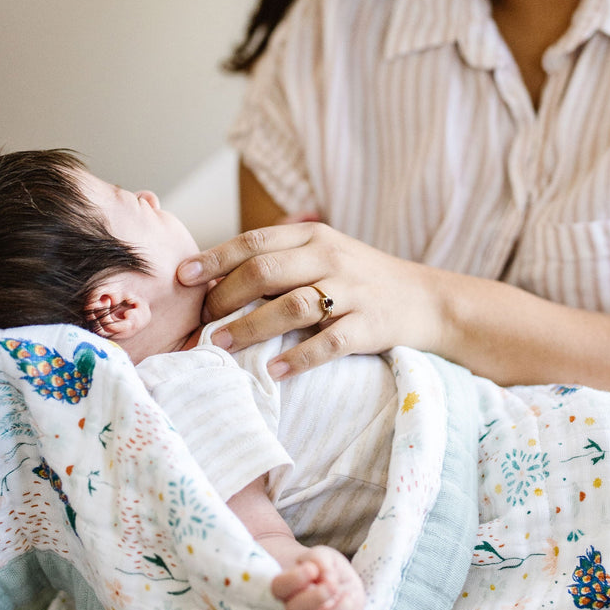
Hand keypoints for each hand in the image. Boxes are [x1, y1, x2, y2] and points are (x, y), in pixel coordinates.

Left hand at [177, 222, 444, 377]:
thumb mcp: (324, 255)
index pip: (254, 242)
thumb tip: (214, 280)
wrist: (426, 300)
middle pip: (265, 272)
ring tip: (221, 346)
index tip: (183, 277)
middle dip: (224, 297)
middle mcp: (331, 258)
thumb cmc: (361, 280)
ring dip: (251, 327)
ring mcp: (352, 292)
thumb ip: (279, 260)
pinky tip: (275, 372)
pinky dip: (299, 358)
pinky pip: (330, 343)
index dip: (214, 259)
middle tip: (200, 321)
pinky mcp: (370, 325)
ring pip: (292, 306)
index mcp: (314, 237)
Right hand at [270, 546, 364, 609]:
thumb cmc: (321, 566)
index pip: (279, 587)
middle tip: (331, 585)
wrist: (333, 580)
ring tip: (348, 596)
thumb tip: (323, 574)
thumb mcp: (321, 555)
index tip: (311, 569)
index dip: (295, 579)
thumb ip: (319, 560)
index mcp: (286, 588)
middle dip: (316, 597)